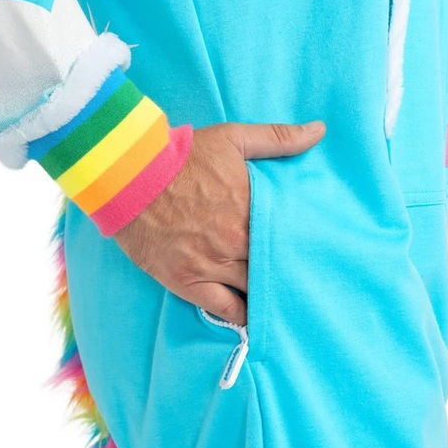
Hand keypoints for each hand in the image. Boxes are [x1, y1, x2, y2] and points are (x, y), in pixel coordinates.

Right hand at [114, 120, 325, 325]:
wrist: (127, 177)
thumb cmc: (181, 157)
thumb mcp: (233, 138)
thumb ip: (279, 138)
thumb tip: (319, 130)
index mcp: (251, 209)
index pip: (290, 236)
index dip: (301, 245)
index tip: (312, 249)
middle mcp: (236, 241)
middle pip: (274, 266)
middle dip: (287, 271)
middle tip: (302, 278)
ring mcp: (212, 265)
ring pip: (254, 290)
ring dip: (268, 294)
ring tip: (282, 299)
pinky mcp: (187, 282)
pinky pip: (225, 310)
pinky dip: (243, 316)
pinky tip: (254, 317)